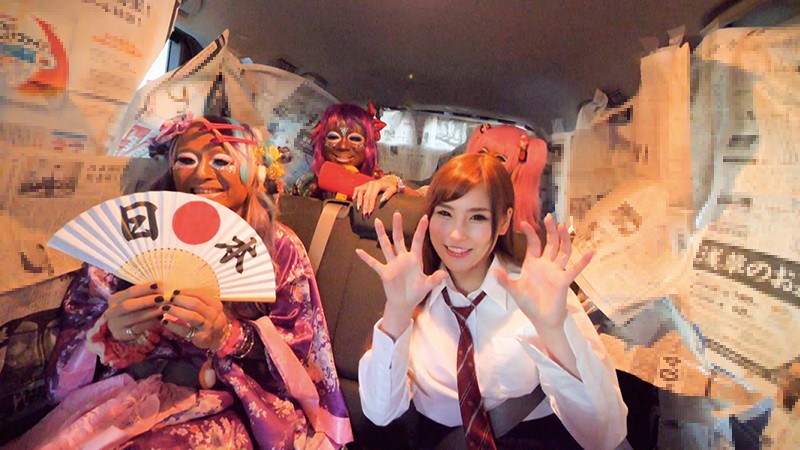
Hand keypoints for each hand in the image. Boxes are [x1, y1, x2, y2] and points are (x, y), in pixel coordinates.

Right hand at [105, 282, 164, 341]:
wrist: (125, 329)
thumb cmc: (134, 311)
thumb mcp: (135, 301)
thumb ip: (145, 294)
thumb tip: (162, 287)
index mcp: (114, 299)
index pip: (130, 291)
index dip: (145, 288)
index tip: (159, 285)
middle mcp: (111, 311)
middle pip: (129, 305)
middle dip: (147, 301)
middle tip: (163, 298)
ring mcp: (114, 324)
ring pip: (134, 317)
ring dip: (152, 312)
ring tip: (165, 308)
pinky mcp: (121, 335)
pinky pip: (138, 328)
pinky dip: (151, 322)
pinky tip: (160, 318)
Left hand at [160, 289, 228, 350]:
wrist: (218, 338)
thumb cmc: (209, 320)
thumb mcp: (209, 308)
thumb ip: (197, 301)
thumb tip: (176, 293)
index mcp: (215, 305)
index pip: (200, 295)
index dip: (186, 292)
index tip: (175, 291)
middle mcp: (213, 315)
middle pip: (195, 304)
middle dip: (179, 300)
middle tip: (168, 299)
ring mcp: (208, 327)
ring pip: (191, 316)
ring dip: (176, 311)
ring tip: (164, 308)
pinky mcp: (201, 337)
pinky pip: (185, 330)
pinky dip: (173, 325)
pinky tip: (165, 321)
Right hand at [353, 175, 400, 216]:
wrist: (389, 180)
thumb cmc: (391, 186)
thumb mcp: (393, 189)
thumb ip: (388, 194)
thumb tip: (382, 201)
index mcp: (377, 185)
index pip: (372, 197)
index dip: (370, 205)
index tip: (369, 213)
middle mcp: (370, 184)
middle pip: (365, 196)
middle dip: (364, 206)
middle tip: (364, 214)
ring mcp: (366, 184)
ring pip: (360, 192)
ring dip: (358, 201)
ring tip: (358, 209)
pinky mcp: (364, 185)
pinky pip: (357, 189)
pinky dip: (355, 194)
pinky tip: (354, 200)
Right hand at [356, 212, 446, 337]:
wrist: (404, 303)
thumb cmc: (416, 292)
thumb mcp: (427, 285)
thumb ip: (435, 279)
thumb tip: (445, 274)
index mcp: (414, 259)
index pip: (417, 241)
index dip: (421, 230)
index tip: (424, 217)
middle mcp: (402, 258)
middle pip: (399, 239)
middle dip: (398, 226)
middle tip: (397, 213)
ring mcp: (392, 264)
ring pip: (386, 246)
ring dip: (382, 234)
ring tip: (378, 221)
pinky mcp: (384, 272)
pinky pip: (374, 263)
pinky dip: (366, 258)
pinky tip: (358, 251)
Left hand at [493, 214, 592, 329]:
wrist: (541, 319)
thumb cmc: (528, 303)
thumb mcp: (514, 290)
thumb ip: (504, 280)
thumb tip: (494, 271)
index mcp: (533, 264)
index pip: (533, 244)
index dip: (530, 233)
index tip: (524, 223)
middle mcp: (546, 264)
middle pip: (550, 243)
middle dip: (550, 230)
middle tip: (549, 217)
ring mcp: (556, 271)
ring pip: (563, 251)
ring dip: (564, 239)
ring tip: (563, 226)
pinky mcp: (564, 281)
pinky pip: (575, 270)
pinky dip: (583, 262)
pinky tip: (591, 252)